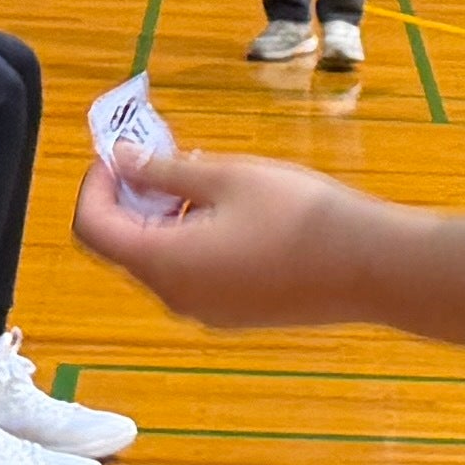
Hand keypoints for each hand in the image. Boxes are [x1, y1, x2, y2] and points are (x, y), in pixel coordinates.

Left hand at [70, 131, 384, 328]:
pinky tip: (228, 210)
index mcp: (164, 263)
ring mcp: (206, 311)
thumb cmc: (299, 214)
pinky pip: (191, 275)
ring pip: (159, 261)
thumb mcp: (227, 177)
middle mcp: (176, 297)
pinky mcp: (234, 314)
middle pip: (123, 246)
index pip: (93, 228)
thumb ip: (163, 172)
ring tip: (200, 176)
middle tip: (159, 153)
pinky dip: (188, 240)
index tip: (119, 151)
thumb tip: (121, 160)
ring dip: (161, 217)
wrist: (371, 267)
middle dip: (129, 197)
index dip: (95, 185)